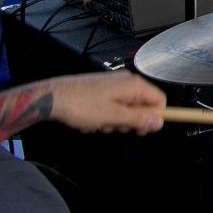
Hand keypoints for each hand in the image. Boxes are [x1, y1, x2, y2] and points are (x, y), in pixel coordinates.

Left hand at [46, 72, 165, 133]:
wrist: (51, 97)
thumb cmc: (81, 105)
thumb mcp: (113, 117)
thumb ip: (139, 120)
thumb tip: (160, 122)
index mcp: (133, 85)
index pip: (159, 100)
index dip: (155, 117)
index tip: (143, 130)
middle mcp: (126, 81)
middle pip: (143, 105)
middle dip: (131, 121)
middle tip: (115, 128)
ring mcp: (113, 85)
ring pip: (127, 108)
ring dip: (116, 121)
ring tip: (99, 124)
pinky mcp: (102, 89)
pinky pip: (113, 105)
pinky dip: (106, 116)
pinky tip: (92, 120)